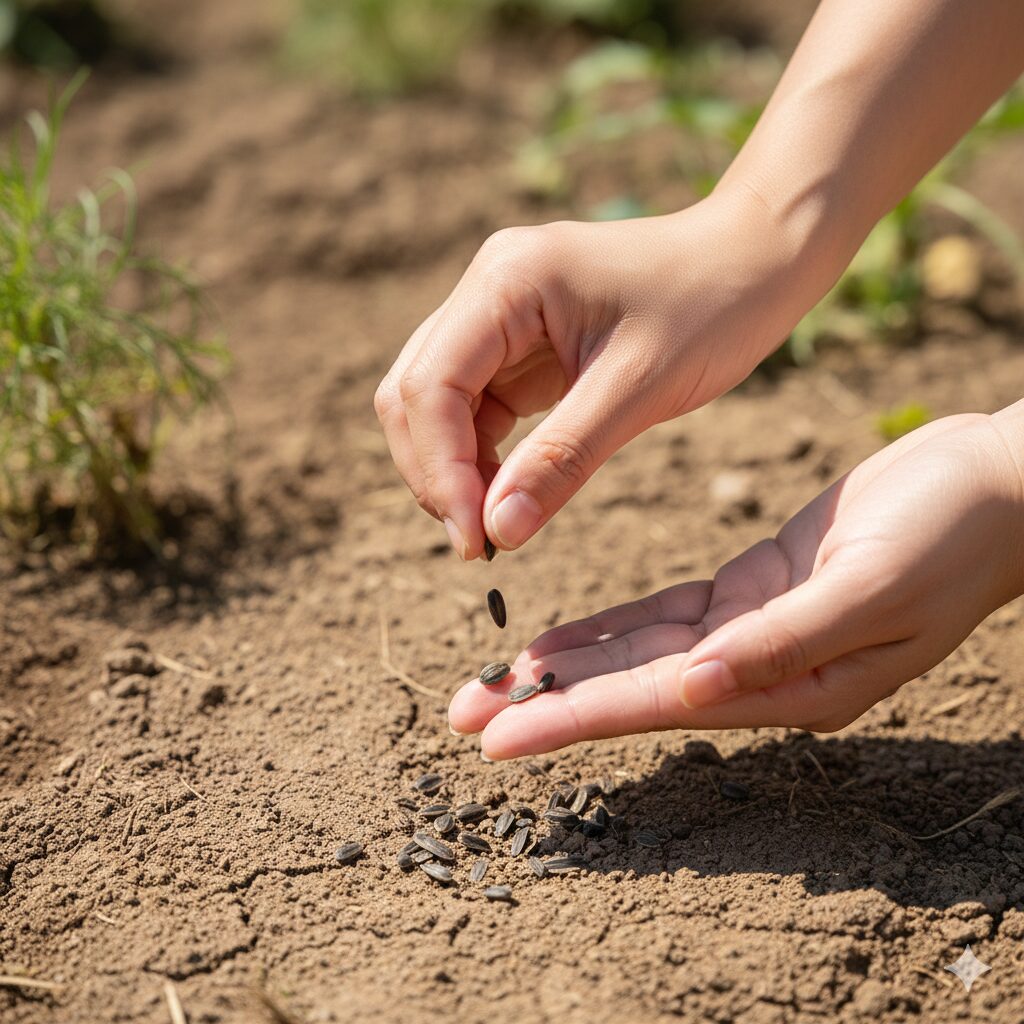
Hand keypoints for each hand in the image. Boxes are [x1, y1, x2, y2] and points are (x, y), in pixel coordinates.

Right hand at [375, 187, 828, 558]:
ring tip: (494, 529)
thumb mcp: (639, 387)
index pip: (430, 384)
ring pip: (436, 405)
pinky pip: (476, 409)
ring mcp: (500, 317)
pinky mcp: (520, 346)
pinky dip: (481, 458)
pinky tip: (509, 495)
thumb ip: (561, 459)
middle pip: (414, 393)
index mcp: (506, 281)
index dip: (440, 470)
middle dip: (437, 473)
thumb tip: (497, 531)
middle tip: (480, 544)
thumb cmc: (711, 305)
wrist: (756, 260)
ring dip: (453, 470)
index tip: (476, 540)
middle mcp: (487, 291)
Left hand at [449, 413, 1023, 758]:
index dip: (572, 719)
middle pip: (632, 692)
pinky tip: (559, 638)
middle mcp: (761, 671)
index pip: (658, 706)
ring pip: (638, 656)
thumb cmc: (951, 534)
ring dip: (566, 668)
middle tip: (465, 716)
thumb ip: (781, 643)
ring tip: (494, 682)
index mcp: (794, 687)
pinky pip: (664, 616)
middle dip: (547, 704)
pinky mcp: (750, 588)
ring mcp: (752, 630)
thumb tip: (691, 693)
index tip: (497, 738)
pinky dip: (609, 627)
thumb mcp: (873, 588)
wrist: (992, 485)